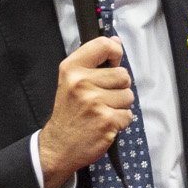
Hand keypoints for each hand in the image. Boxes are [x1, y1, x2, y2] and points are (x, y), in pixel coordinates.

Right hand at [39, 35, 133, 187]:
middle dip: (118, 87)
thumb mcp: (71, 81)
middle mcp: (81, 83)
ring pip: (128, 95)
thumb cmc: (69, 113)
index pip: (104, 45)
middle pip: (123, 74)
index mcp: (72, 69)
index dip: (115, 53)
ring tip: (102, 111)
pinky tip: (105, 123)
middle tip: (101, 98)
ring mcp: (94, 102)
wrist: (59, 146)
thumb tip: (115, 41)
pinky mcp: (106, 121)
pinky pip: (128, 115)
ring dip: (120, 105)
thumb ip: (93, 60)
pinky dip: (120, 121)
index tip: (112, 63)